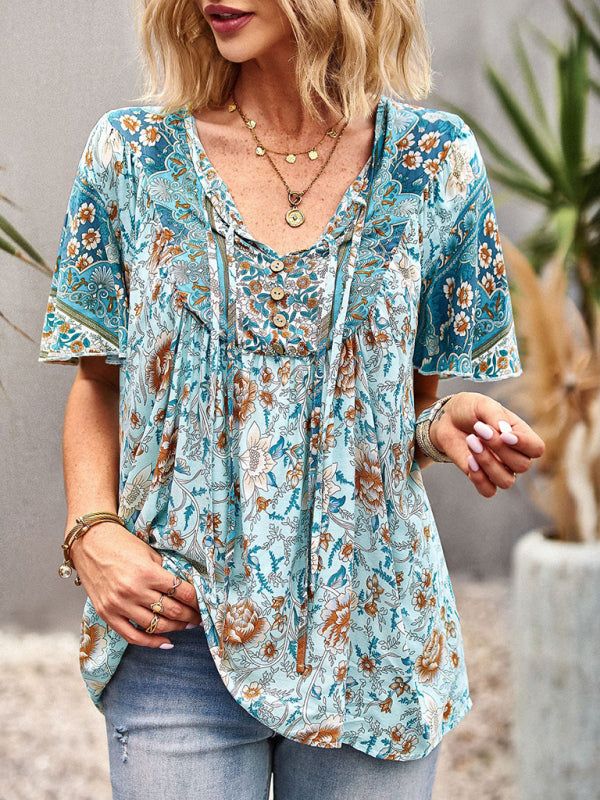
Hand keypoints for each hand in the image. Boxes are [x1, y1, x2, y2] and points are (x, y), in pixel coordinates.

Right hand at [70, 522, 201, 646]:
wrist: (90, 543)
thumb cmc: (122, 544)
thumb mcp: (149, 553)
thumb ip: (165, 572)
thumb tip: (184, 590)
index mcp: (148, 572)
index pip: (182, 593)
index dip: (197, 601)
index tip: (204, 605)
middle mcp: (134, 591)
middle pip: (172, 611)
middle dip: (190, 616)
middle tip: (199, 618)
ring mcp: (119, 605)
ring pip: (156, 625)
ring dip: (175, 628)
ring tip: (186, 626)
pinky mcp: (107, 614)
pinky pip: (133, 636)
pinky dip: (152, 642)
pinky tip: (166, 642)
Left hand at [429, 392, 544, 497]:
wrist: (447, 418)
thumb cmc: (470, 409)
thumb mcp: (483, 405)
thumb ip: (496, 416)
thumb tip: (505, 432)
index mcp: (521, 436)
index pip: (537, 449)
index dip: (525, 444)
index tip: (504, 433)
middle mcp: (514, 456)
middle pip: (522, 466)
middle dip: (500, 448)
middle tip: (479, 429)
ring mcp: (499, 469)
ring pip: (506, 481)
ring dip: (488, 463)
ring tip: (471, 441)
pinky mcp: (481, 478)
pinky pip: (488, 491)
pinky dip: (479, 479)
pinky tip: (469, 460)